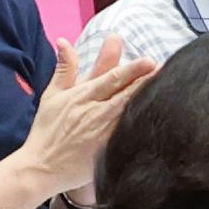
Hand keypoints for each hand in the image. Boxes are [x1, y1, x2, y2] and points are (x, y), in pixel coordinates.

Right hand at [11, 34, 157, 197]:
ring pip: (129, 114)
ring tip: (168, 93)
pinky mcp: (107, 152)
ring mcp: (102, 133)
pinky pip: (127, 137)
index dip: (132, 70)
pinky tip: (157, 123)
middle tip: (166, 73)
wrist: (41, 168)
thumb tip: (64, 41)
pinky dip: (141, 128)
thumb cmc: (47, 130)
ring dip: (147, 103)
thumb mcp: (52, 95)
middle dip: (146, 83)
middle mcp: (94, 112)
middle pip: (125, 94)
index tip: (149, 61)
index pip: (111, 78)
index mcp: (81, 95)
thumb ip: (64, 68)